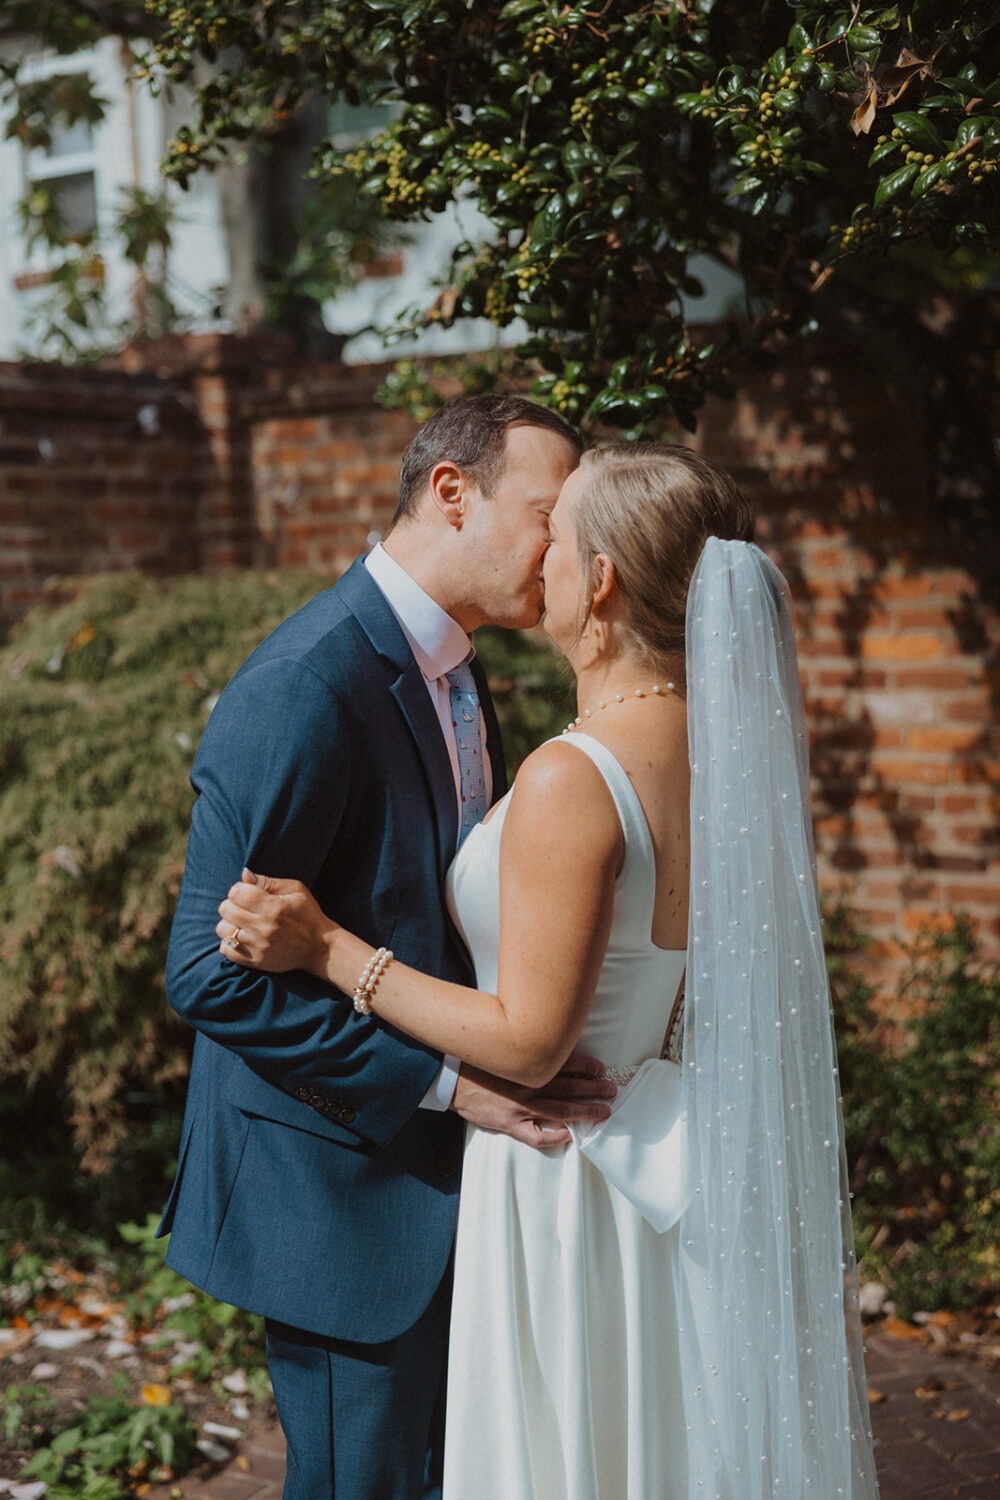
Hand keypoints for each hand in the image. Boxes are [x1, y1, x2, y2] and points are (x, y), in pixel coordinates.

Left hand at [216, 869, 333, 975]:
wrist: (319, 947)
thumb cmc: (307, 914)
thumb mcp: (295, 890)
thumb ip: (267, 881)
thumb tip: (244, 875)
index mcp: (274, 907)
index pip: (236, 893)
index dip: (239, 889)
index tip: (248, 893)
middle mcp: (264, 928)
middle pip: (226, 909)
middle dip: (232, 904)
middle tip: (245, 907)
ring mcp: (258, 947)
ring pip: (223, 929)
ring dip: (229, 923)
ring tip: (242, 922)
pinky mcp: (256, 961)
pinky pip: (226, 950)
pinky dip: (229, 942)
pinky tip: (242, 937)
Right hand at [452, 1052, 615, 1149]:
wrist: (449, 1078)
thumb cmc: (476, 1061)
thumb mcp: (501, 1047)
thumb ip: (524, 1049)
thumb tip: (550, 1041)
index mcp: (527, 1064)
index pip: (565, 1064)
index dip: (587, 1066)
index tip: (601, 1069)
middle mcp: (528, 1085)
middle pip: (569, 1087)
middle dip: (594, 1089)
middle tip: (612, 1090)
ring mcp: (520, 1106)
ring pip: (560, 1110)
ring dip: (585, 1111)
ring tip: (603, 1112)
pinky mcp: (509, 1123)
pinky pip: (535, 1135)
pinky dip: (553, 1137)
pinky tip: (568, 1137)